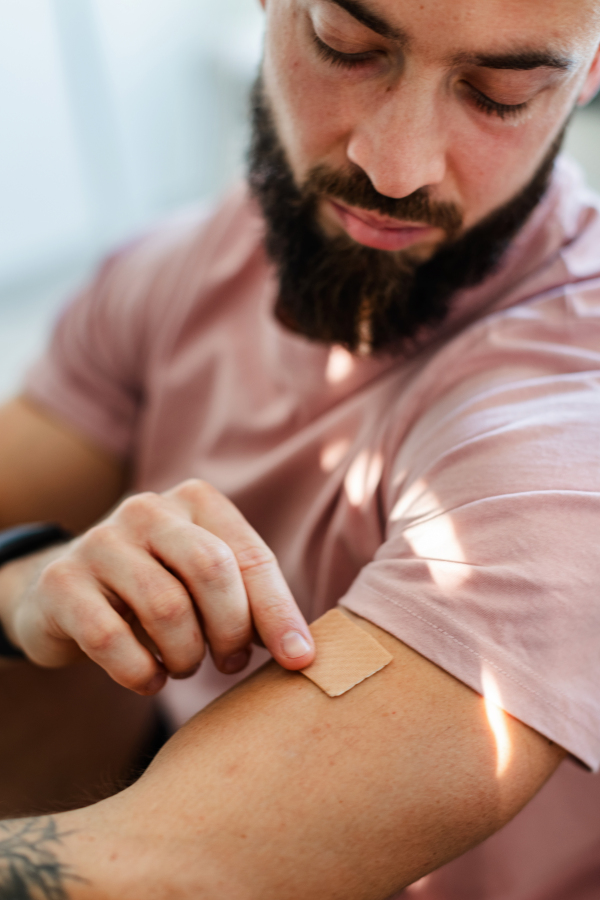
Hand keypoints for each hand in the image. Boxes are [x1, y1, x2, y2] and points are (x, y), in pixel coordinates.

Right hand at [3, 480, 314, 693]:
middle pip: (211, 570)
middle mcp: (147, 509)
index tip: (299, 661)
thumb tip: (302, 652)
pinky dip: (140, 673)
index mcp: (195, 501)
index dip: (278, 612)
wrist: (64, 594)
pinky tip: (148, 680)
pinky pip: (111, 639)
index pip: (249, 556)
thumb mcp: (206, 584)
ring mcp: (99, 541)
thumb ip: (251, 601)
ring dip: (186, 655)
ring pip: (166, 607)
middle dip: (231, 630)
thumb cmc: (158, 590)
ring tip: (184, 665)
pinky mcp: (61, 582)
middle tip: (231, 662)